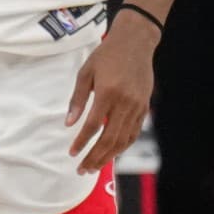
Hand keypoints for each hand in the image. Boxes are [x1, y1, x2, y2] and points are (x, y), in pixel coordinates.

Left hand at [66, 12, 157, 173]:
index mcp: (108, 93)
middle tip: (82, 169)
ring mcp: (138, 107)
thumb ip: (77, 99)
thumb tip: (69, 124)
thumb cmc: (106, 56)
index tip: (72, 153)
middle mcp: (125, 103)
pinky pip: (133, 133)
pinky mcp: (144, 108)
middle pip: (110, 138)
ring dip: (108, 156)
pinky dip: (122, 146)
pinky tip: (111, 153)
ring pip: (124, 139)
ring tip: (94, 166)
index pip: (93, 125)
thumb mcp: (86, 73)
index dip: (82, 142)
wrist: (135, 43)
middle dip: (95, 156)